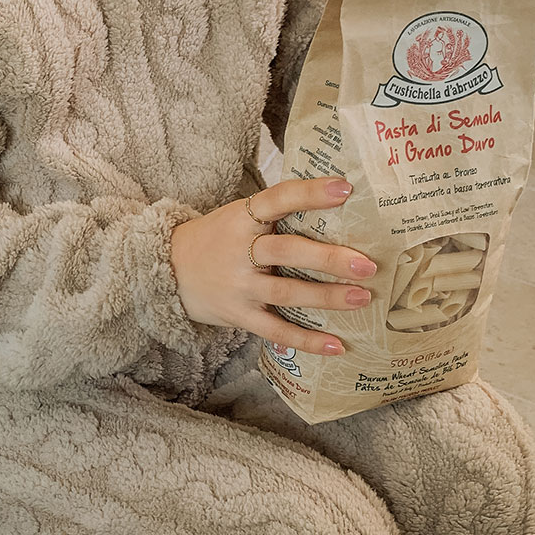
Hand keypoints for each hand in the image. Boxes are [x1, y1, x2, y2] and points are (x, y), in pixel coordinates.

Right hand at [170, 178, 377, 356]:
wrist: (167, 271)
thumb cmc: (217, 239)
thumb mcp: (237, 216)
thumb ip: (274, 213)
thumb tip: (336, 200)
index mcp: (242, 218)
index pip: (277, 199)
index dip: (310, 193)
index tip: (345, 188)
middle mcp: (239, 251)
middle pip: (287, 252)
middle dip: (328, 259)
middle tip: (367, 264)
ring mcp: (239, 287)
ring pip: (286, 293)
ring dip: (327, 297)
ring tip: (362, 298)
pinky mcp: (239, 316)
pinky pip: (276, 330)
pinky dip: (307, 340)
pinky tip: (337, 345)